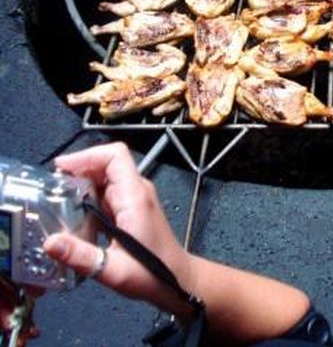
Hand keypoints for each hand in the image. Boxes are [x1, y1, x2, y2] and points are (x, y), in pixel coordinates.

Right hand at [42, 142, 194, 319]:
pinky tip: (76, 222)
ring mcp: (135, 199)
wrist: (177, 281)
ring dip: (81, 190)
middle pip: (104, 166)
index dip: (87, 155)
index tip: (62, 169)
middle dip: (77, 174)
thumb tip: (51, 243)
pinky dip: (88, 202)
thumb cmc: (155, 274)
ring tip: (60, 209)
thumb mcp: (114, 269)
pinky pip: (105, 196)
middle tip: (53, 194)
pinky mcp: (131, 209)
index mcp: (135, 197)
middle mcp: (136, 192)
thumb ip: (82, 256)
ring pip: (103, 180)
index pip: (115, 156)